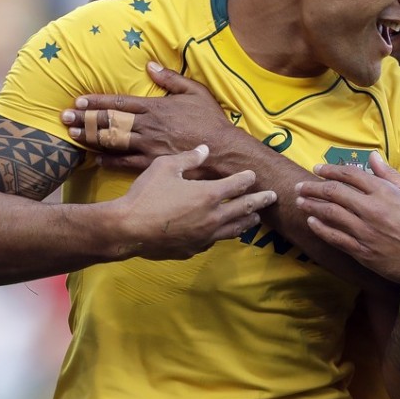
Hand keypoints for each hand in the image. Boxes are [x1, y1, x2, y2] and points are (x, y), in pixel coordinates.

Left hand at [61, 62, 233, 175]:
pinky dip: (109, 160)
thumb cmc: (211, 120)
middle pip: (110, 122)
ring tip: (74, 135)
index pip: (120, 103)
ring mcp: (149, 146)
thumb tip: (150, 65)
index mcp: (156, 108)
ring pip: (113, 141)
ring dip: (91, 138)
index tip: (79, 101)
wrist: (224, 150)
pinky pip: (125, 162)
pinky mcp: (154, 163)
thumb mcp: (196, 92)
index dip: (97, 101)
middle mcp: (148, 126)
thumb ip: (171, 78)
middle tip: (64, 118)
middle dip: (85, 119)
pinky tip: (97, 158)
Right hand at [107, 144, 275, 260]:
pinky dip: (223, 234)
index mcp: (209, 194)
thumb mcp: (165, 167)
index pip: (238, 185)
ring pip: (235, 229)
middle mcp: (213, 217)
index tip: (253, 175)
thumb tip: (205, 149)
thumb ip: (188, 158)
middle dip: (260, 201)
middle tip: (272, 197)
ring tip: (255, 218)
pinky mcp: (194, 249)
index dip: (247, 179)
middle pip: (245, 208)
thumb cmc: (145, 195)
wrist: (127, 230)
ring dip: (247, 221)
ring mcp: (205, 236)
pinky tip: (223, 232)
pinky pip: (214, 241)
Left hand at [295, 152, 399, 289]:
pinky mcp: (362, 251)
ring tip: (300, 200)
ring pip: (330, 213)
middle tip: (302, 184)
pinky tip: (311, 221)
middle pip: (334, 192)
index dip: (331, 170)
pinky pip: (334, 237)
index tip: (318, 169)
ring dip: (311, 205)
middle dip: (313, 186)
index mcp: (386, 192)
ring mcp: (365, 232)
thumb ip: (391, 175)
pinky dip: (320, 227)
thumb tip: (372, 157)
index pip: (351, 175)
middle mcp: (372, 210)